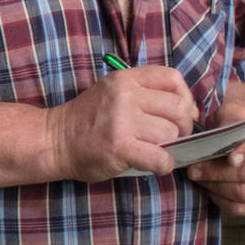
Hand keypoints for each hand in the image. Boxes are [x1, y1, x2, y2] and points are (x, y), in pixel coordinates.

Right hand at [47, 65, 197, 181]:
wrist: (55, 141)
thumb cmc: (89, 120)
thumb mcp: (114, 92)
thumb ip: (145, 93)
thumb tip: (189, 110)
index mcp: (125, 79)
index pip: (173, 79)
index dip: (185, 98)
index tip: (179, 114)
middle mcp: (124, 95)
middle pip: (178, 108)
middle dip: (182, 126)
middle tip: (171, 137)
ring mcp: (121, 121)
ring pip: (170, 133)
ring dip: (168, 146)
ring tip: (153, 149)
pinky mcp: (119, 147)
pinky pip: (160, 157)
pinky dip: (163, 165)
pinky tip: (154, 165)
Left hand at [187, 105, 244, 216]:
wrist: (235, 137)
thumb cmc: (232, 124)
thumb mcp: (230, 113)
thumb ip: (229, 119)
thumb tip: (223, 133)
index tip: (229, 158)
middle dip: (219, 173)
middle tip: (195, 169)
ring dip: (217, 187)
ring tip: (199, 177)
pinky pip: (243, 208)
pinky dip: (223, 201)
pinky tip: (210, 189)